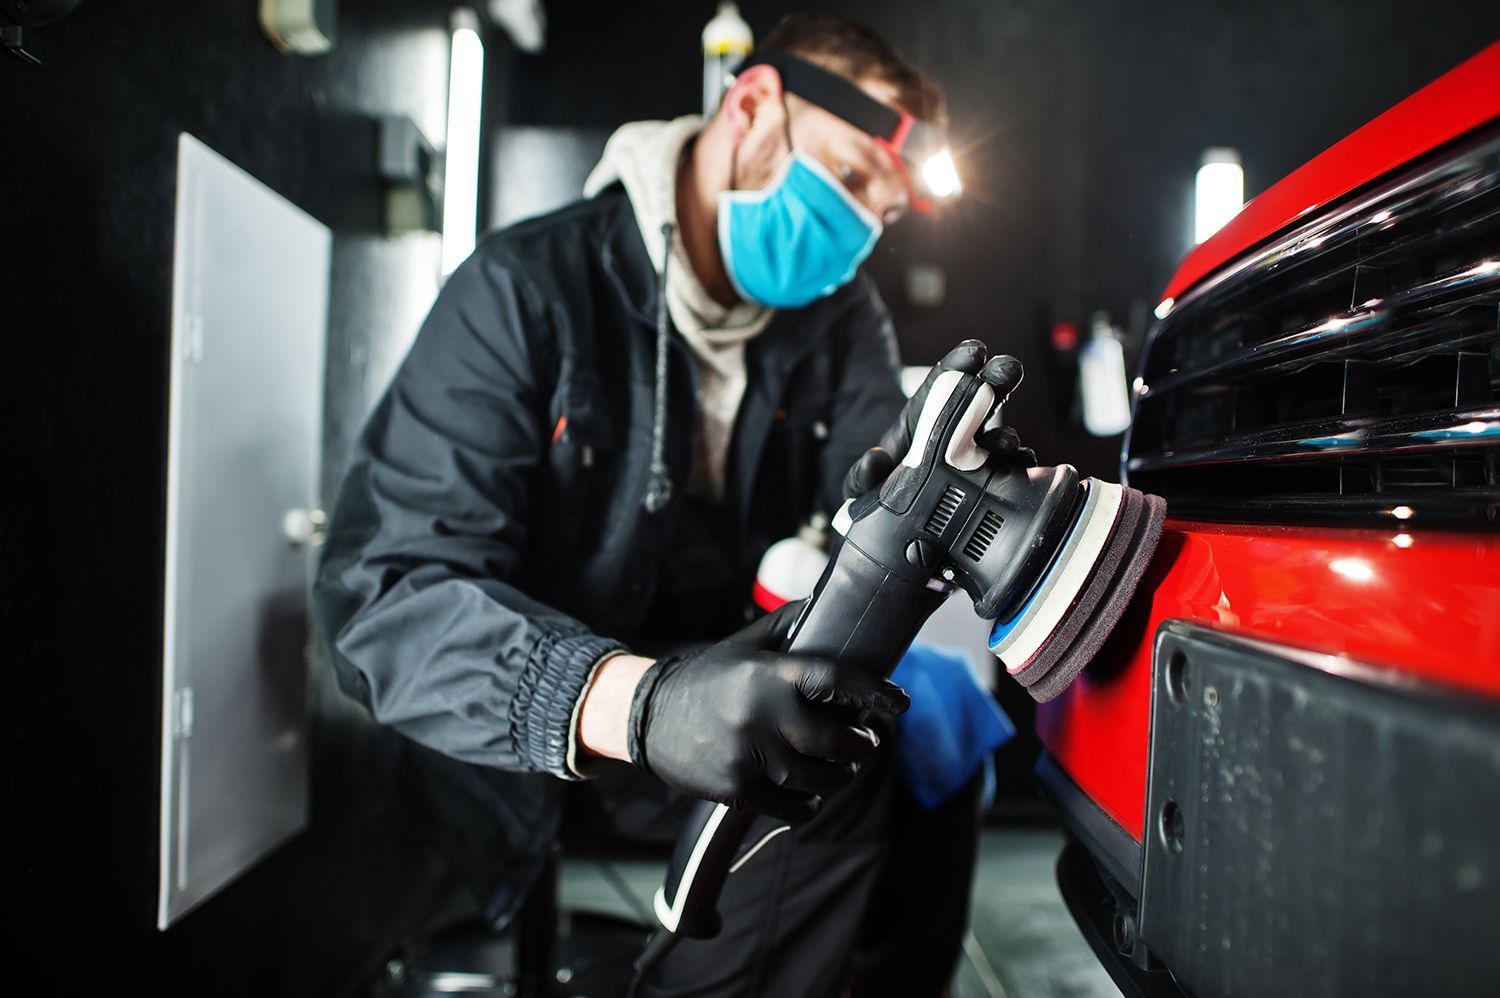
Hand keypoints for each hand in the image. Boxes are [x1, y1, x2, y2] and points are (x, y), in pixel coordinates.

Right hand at [627, 602, 908, 821]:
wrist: (646, 716)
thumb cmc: (702, 678)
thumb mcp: (742, 646)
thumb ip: (784, 627)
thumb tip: (824, 605)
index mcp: (767, 675)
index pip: (835, 679)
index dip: (874, 691)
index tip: (899, 702)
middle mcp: (761, 715)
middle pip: (834, 740)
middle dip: (861, 744)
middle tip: (867, 741)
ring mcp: (749, 756)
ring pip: (816, 777)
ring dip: (840, 775)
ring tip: (845, 766)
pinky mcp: (736, 789)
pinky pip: (789, 806)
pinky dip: (808, 804)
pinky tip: (813, 795)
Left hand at [843, 341, 1034, 499]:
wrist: (900, 528)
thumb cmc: (880, 497)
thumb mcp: (862, 485)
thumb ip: (861, 475)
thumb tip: (873, 461)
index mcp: (920, 425)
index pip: (938, 389)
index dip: (955, 367)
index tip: (973, 351)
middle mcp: (952, 438)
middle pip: (976, 404)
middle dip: (993, 383)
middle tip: (1008, 368)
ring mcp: (973, 462)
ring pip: (995, 441)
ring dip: (1005, 437)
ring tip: (1006, 440)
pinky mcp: (988, 486)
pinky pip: (1008, 475)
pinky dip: (1017, 469)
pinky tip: (1022, 464)